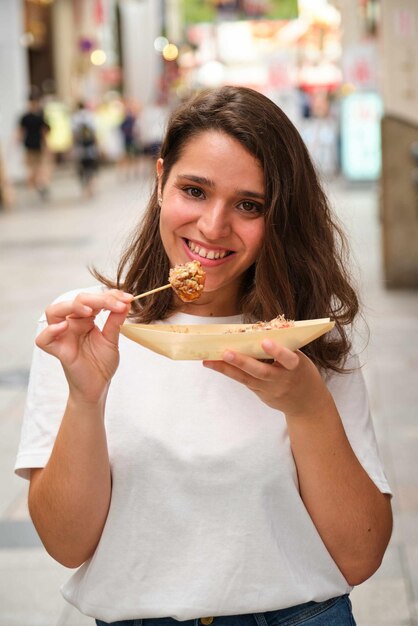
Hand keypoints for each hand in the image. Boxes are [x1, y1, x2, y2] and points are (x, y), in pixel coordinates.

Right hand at [35, 290, 132, 403]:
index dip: (109, 296)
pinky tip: (64, 327)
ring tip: (90, 312)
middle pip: (75, 301)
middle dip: (96, 299)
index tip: (127, 299)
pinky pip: (44, 339)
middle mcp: (71, 324)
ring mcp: (63, 336)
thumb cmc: (101, 363)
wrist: (98, 386)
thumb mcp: (112, 338)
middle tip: (116, 304)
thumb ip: (116, 320)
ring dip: (71, 307)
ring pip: (54, 312)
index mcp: (84, 319)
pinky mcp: (59, 351)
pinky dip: (50, 331)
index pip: (92, 299)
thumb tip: (126, 301)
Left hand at [203, 339, 331, 418]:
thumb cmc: (301, 373)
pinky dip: (230, 372)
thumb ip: (284, 347)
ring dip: (226, 369)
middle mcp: (281, 380)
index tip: (265, 342)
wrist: (307, 404)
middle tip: (226, 353)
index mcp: (295, 367)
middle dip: (243, 362)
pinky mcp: (261, 395)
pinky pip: (244, 381)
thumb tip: (260, 330)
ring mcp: (270, 390)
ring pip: (246, 378)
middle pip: (261, 372)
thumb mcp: (300, 359)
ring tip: (209, 361)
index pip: (288, 359)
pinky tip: (215, 365)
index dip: (277, 351)